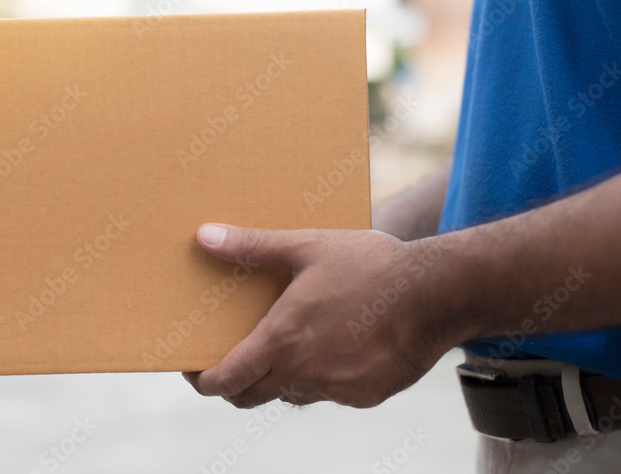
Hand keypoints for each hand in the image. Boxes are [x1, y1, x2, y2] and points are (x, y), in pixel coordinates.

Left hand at [183, 224, 461, 409]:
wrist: (440, 292)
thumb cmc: (371, 265)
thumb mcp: (306, 247)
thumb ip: (252, 246)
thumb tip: (204, 236)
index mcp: (284, 341)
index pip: (226, 380)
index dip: (202, 380)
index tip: (193, 370)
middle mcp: (305, 374)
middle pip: (249, 395)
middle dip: (232, 382)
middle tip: (227, 358)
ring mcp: (337, 390)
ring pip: (289, 394)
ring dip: (277, 377)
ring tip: (280, 343)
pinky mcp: (366, 396)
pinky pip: (327, 392)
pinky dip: (317, 376)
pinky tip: (328, 345)